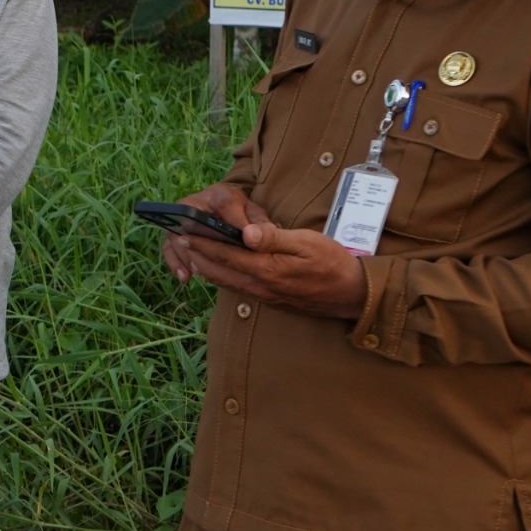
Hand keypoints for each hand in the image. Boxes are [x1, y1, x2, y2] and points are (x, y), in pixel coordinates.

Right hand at [159, 184, 270, 285]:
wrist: (234, 215)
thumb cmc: (247, 219)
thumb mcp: (259, 220)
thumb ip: (263, 228)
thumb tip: (252, 238)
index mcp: (221, 194)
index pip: (224, 203)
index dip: (233, 221)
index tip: (244, 241)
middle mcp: (196, 202)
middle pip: (190, 219)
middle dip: (201, 243)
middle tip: (213, 261)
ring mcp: (181, 218)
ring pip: (176, 234)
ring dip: (186, 254)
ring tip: (199, 272)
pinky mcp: (175, 232)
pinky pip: (168, 247)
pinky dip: (175, 262)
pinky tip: (185, 277)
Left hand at [160, 185, 366, 319]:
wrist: (353, 294)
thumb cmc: (332, 262)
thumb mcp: (306, 242)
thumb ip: (274, 238)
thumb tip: (246, 233)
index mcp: (267, 268)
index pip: (226, 253)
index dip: (202, 242)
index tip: (183, 230)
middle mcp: (261, 285)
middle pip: (219, 269)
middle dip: (196, 255)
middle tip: (177, 240)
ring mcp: (264, 295)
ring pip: (226, 281)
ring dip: (206, 267)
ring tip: (190, 254)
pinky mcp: (270, 300)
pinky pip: (237, 288)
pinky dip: (221, 277)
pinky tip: (217, 271)